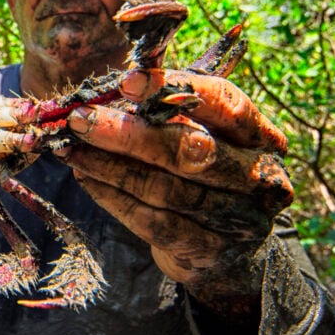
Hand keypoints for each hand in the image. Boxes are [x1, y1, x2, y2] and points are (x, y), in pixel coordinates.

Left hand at [59, 68, 292, 317]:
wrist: (228, 251)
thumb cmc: (206, 173)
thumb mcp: (201, 132)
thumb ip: (170, 107)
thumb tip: (113, 84)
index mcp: (262, 137)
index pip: (224, 103)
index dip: (174, 90)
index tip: (125, 82)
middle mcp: (261, 178)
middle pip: (189, 150)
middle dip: (128, 133)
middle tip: (79, 119)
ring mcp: (240, 220)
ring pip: (164, 188)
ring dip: (109, 166)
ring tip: (71, 150)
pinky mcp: (210, 252)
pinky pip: (152, 223)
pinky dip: (113, 198)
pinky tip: (86, 179)